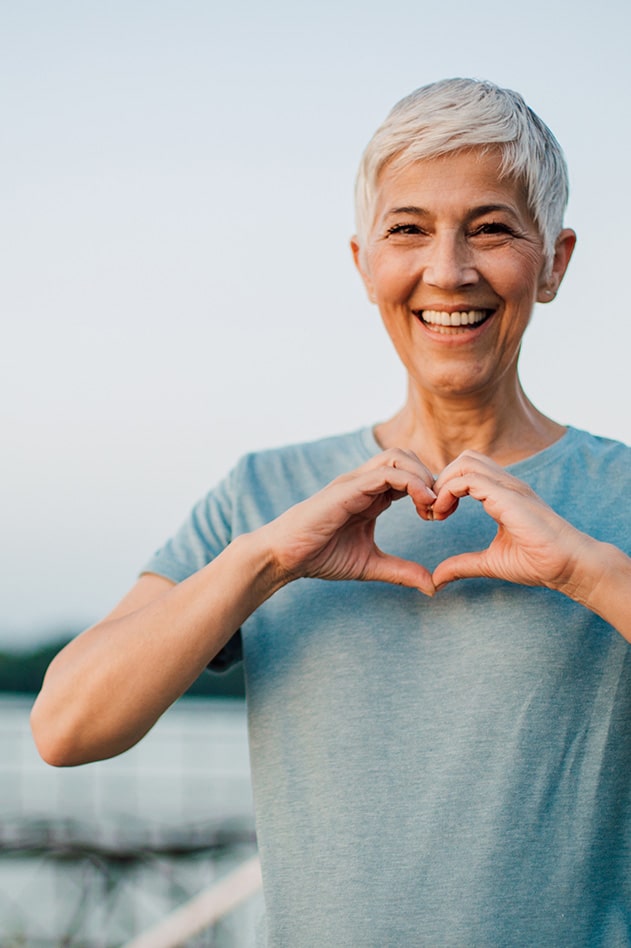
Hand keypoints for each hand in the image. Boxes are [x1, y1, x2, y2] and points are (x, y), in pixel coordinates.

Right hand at [261, 449, 436, 594]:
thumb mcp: (370, 565)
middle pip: (407, 457)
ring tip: (431, 504)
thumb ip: (401, 571)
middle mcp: (365, 482)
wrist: (285, 556)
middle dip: (430, 477)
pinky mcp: (348, 488)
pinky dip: (411, 482)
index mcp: (372, 495)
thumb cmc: (320, 556)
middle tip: (439, 508)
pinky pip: (386, 472)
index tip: (440, 516)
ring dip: (422, 475)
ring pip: (398, 456)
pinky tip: (422, 504)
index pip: (409, 474)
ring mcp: (355, 482)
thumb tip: (432, 586)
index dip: (430, 489)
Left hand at [430, 450, 591, 593]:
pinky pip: (468, 479)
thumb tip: (436, 579)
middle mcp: (505, 484)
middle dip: (441, 480)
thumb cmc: (538, 563)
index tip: (435, 515)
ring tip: (437, 511)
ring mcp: (508, 486)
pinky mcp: (507, 496)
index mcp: (502, 494)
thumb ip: (462, 565)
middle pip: (464, 459)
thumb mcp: (490, 563)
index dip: (445, 488)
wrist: (568, 565)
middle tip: (432, 511)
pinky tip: (444, 513)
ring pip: (465, 461)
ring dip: (443, 483)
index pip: (467, 472)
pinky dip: (448, 492)